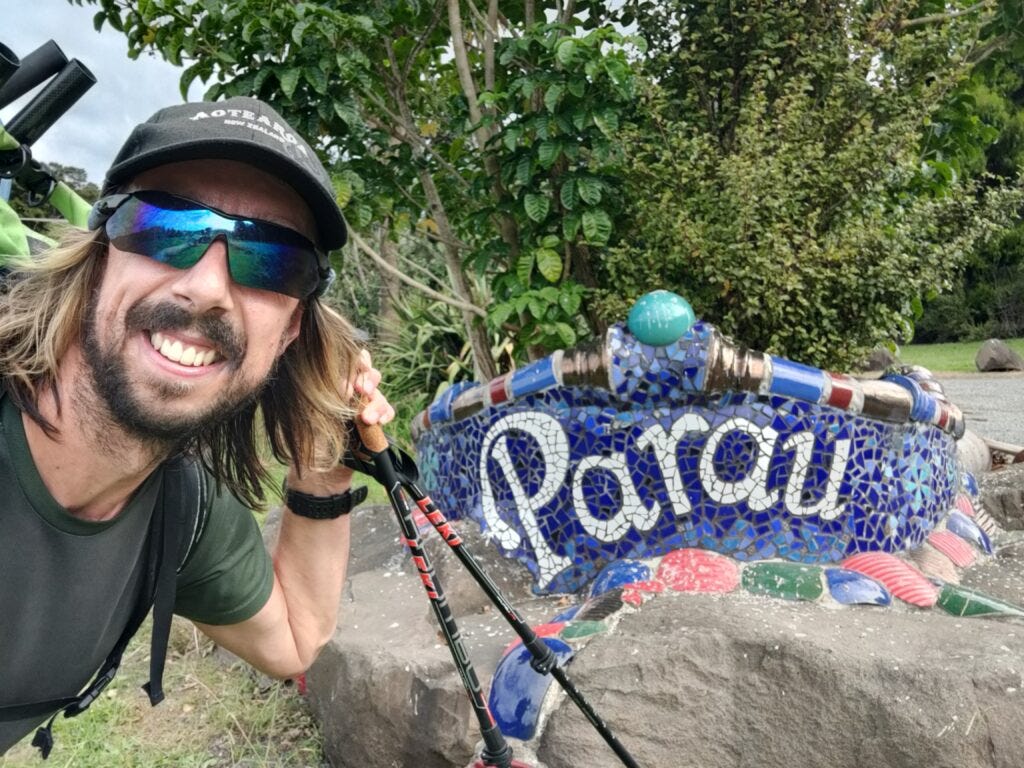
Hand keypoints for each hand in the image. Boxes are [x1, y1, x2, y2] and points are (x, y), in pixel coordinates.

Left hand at [286, 350, 393, 494]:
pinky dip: (386, 415)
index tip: (348, 382)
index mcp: (333, 384)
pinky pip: (388, 412)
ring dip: (376, 403)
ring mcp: (364, 407)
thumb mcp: (308, 414)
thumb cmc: (306, 442)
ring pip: (379, 394)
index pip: (349, 361)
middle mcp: (350, 393)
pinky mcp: (375, 424)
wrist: (318, 473)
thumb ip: (324, 395)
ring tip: (367, 419)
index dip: (354, 364)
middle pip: (369, 373)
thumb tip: (343, 384)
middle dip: (368, 380)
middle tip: (361, 391)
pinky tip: (379, 423)